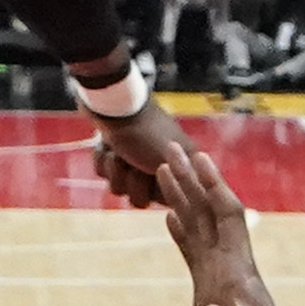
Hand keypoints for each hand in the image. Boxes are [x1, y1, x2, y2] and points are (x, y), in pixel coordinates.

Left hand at [91, 88, 195, 209]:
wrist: (114, 105)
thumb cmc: (146, 131)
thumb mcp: (169, 158)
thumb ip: (184, 180)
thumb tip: (201, 193)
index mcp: (178, 167)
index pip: (168, 200)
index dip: (155, 191)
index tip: (151, 173)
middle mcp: (159, 167)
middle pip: (141, 199)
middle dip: (132, 181)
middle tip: (133, 161)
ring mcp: (134, 161)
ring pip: (120, 189)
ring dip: (116, 170)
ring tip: (118, 152)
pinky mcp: (113, 154)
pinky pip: (104, 174)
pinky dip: (103, 160)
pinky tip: (108, 146)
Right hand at [153, 149, 304, 305]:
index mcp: (239, 271)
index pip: (227, 216)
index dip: (214, 187)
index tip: (198, 157)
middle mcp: (229, 265)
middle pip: (209, 211)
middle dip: (192, 178)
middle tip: (171, 147)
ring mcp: (219, 277)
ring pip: (199, 226)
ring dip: (184, 197)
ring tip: (166, 170)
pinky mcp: (210, 291)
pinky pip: (192, 252)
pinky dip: (181, 232)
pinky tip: (170, 218)